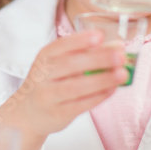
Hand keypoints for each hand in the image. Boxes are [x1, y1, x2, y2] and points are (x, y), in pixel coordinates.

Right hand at [0, 30, 126, 149]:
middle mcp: (42, 75)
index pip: (61, 45)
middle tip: (120, 56)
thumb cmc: (50, 83)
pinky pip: (79, 105)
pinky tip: (112, 90)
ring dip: (101, 80)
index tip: (100, 36)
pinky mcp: (57, 114)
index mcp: (45, 57)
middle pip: (70, 64)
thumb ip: (86, 55)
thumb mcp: (60, 64)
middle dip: (98, 59)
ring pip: (76, 87)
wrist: (28, 113)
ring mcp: (48, 95)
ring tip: (122, 74)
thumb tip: (117, 46)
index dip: (80, 40)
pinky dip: (98, 97)